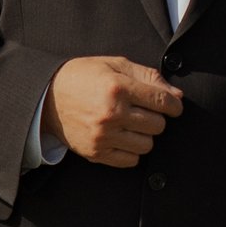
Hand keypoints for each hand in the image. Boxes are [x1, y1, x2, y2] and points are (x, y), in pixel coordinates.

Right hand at [45, 55, 182, 166]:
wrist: (48, 97)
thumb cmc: (85, 77)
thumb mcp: (115, 65)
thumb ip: (149, 77)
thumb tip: (177, 96)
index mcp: (118, 87)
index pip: (162, 101)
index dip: (174, 105)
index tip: (173, 106)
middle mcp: (111, 113)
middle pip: (158, 125)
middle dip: (157, 118)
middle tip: (144, 112)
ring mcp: (103, 136)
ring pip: (147, 145)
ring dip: (144, 135)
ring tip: (131, 124)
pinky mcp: (96, 153)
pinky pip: (131, 160)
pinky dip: (132, 151)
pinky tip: (122, 137)